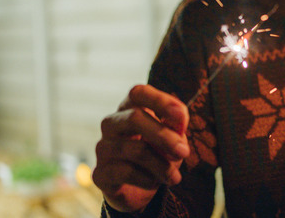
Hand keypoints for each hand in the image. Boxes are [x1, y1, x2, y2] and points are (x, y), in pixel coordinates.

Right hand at [93, 84, 189, 212]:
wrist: (140, 190)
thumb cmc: (158, 154)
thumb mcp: (173, 137)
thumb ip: (176, 125)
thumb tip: (179, 121)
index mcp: (130, 108)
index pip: (138, 93)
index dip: (160, 101)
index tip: (182, 117)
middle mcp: (112, 124)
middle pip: (134, 118)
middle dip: (164, 136)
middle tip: (184, 152)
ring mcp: (103, 147)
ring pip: (135, 149)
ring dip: (162, 165)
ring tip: (174, 176)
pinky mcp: (100, 173)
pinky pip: (125, 172)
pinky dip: (148, 179)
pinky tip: (155, 182)